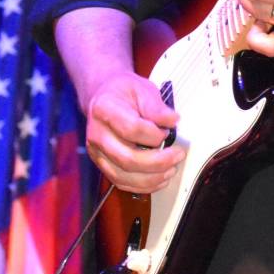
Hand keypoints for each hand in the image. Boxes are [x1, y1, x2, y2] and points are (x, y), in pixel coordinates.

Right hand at [84, 71, 184, 193]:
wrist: (102, 95)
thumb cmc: (123, 91)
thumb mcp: (141, 88)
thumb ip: (156, 106)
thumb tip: (172, 121)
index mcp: (105, 109)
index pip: (132, 129)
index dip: (154, 134)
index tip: (169, 130)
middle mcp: (97, 134)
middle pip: (127, 159)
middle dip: (157, 162)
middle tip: (177, 156)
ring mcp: (97, 152)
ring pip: (123, 176)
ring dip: (151, 178)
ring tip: (171, 169)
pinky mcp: (101, 164)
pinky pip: (120, 182)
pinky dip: (142, 185)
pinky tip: (159, 178)